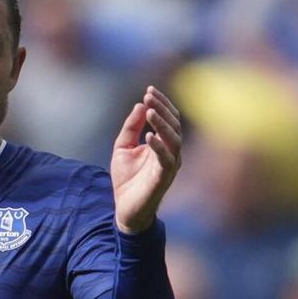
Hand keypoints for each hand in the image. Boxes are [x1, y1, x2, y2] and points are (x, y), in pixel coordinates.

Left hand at [110, 86, 181, 234]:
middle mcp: (171, 153)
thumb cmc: (126, 179)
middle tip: (149, 96)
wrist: (125, 208)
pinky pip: (166, 160)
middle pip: (174, 125)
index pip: (168, 118)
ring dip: (163, 124)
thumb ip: (131, 128)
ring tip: (150, 110)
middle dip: (163, 108)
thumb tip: (139, 105)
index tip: (149, 89)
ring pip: (174, 140)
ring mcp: (169, 165)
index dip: (161, 103)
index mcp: (163, 144)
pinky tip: (149, 135)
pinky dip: (159, 146)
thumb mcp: (123, 147)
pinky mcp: (163, 178)